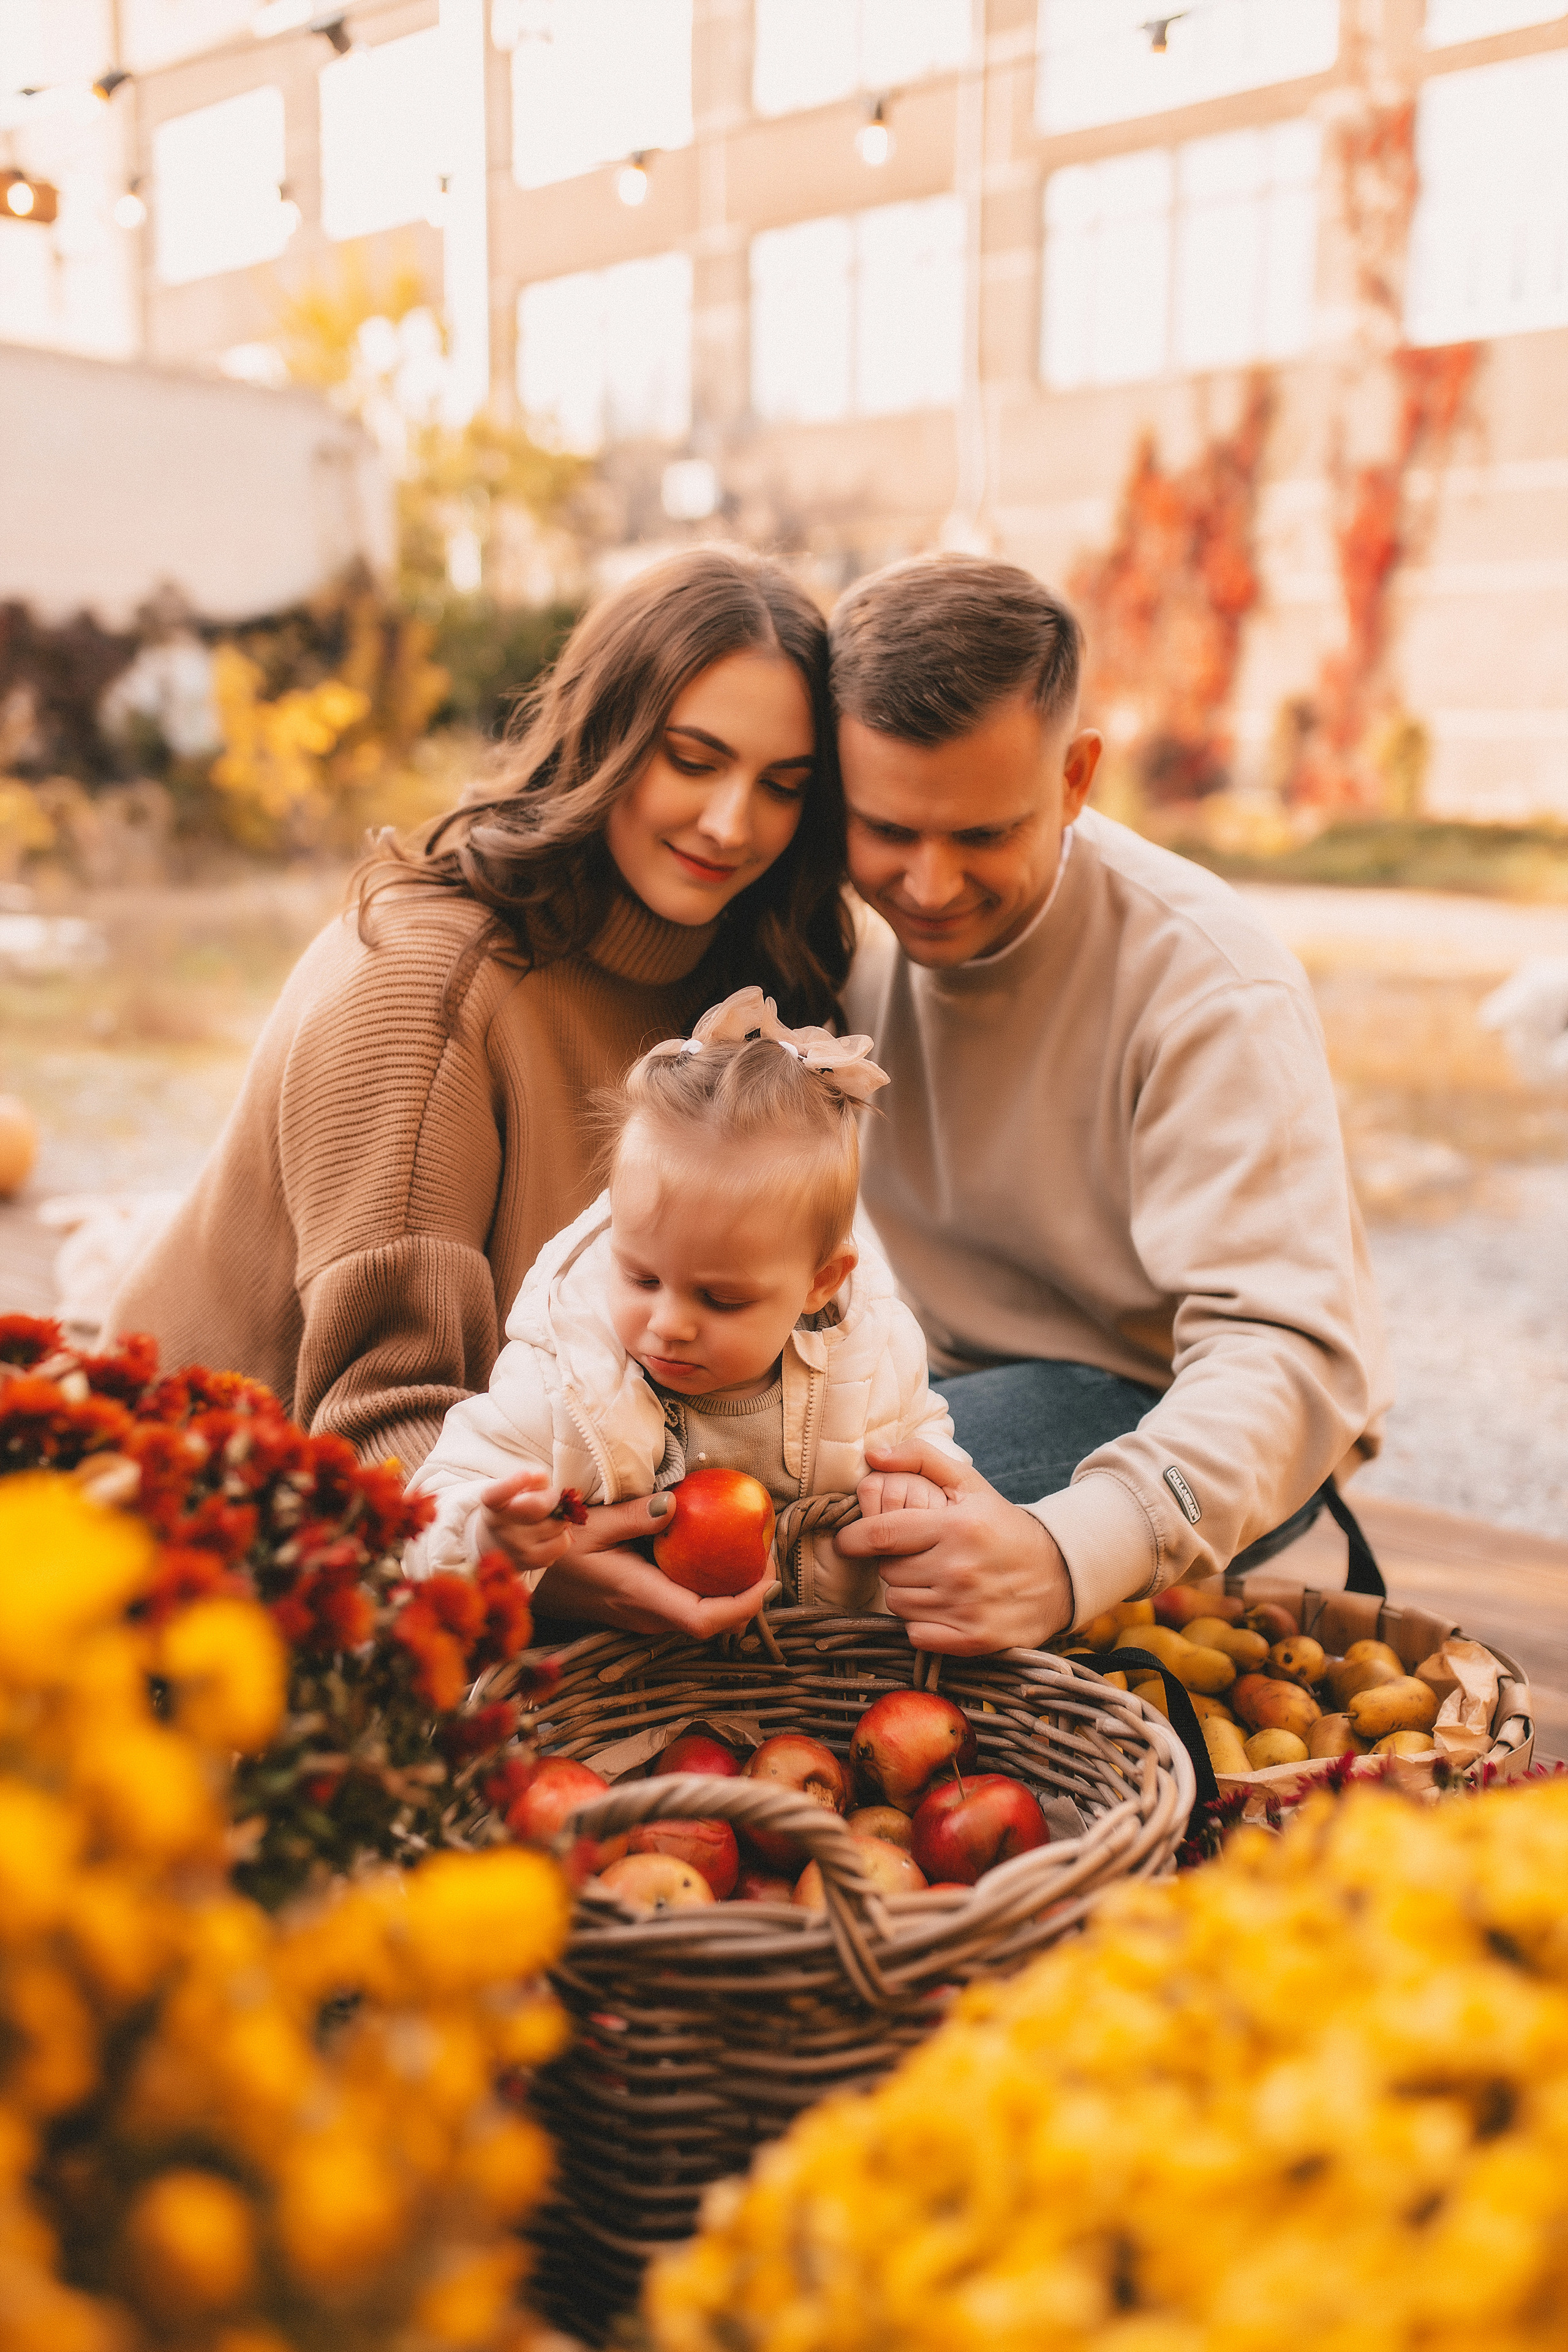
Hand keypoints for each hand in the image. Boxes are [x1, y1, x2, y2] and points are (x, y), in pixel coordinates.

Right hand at [476, 1467, 577, 1576]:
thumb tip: (544, 1479)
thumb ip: (533, 1482)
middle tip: (549, 1499)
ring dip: (558, 1518)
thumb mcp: (515, 1491)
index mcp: (492, 1504)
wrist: (498, 1544)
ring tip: (545, 1519)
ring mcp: (516, 1548)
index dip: (512, 1484)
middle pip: (540, 1506)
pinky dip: (562, 1535)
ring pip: (557, 1524)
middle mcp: (501, 1528)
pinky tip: (549, 1535)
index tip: (525, 1474)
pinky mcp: (533, 1562)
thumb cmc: (513, 1509)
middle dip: (552, 1498)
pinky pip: (563, 1543)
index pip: (496, 1495)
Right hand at [532, 1489, 771, 1638]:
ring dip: (731, 1593)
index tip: (769, 1576)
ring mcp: (645, 1618)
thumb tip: (676, 1505)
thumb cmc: (556, 1552)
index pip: (705, 1619)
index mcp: (641, 1597)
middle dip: (748, 1595)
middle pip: (714, 1623)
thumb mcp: (591, 1524)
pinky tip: (714, 1555)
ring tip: (749, 1551)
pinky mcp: (643, 1611)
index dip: (745, 1604)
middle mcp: (648, 1616)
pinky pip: (687, 1606)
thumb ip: (635, 1517)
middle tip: (766, 1551)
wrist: (529, 1578)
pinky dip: (710, 1587)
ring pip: (702, 1618)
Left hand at [835, 1443, 1073, 1654]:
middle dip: (892, 1563)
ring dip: (905, 1592)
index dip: (853, 1538)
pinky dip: (920, 1623)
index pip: (881, 1534)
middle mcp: (959, 1569)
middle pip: (887, 1571)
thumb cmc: (1003, 1525)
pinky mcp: (972, 1640)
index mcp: (955, 1527)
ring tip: (932, 1580)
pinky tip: (940, 1607)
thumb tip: (873, 1454)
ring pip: (898, 1603)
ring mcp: (965, 1608)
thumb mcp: (970, 1484)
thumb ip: (920, 1459)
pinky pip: (916, 1634)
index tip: (848, 1540)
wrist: (1058, 1575)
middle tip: (917, 1556)